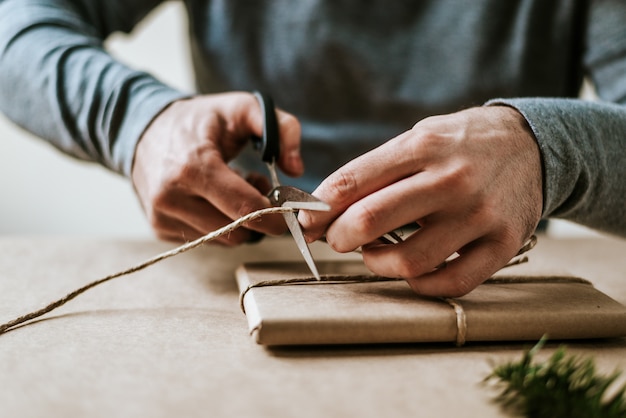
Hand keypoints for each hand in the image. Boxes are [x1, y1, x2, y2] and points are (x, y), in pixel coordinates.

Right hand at [131, 92, 302, 243]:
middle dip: (258, 216)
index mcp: (193, 166)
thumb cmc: (201, 119)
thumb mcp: (243, 107)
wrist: (144, 128)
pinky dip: (219, 224)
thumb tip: (296, 169)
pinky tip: (213, 198)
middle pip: (237, 231)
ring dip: (238, 221)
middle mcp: (171, 196)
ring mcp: (162, 215)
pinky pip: (206, 239)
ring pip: (223, 240)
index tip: (290, 211)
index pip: (244, 208)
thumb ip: (282, 128)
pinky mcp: (159, 228)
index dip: (275, 215)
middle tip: (257, 186)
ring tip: (232, 189)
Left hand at [299, 106, 542, 296]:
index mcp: (424, 146)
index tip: (307, 221)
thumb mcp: (419, 138)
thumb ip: (376, 172)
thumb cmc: (461, 144)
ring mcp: (480, 214)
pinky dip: (420, 285)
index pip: (353, 181)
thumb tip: (326, 209)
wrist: (532, 145)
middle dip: (338, 236)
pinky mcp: (503, 244)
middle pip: (371, 220)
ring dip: (376, 263)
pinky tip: (411, 270)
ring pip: (408, 260)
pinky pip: (451, 283)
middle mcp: (452, 180)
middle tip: (336, 239)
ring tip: (375, 251)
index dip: (319, 208)